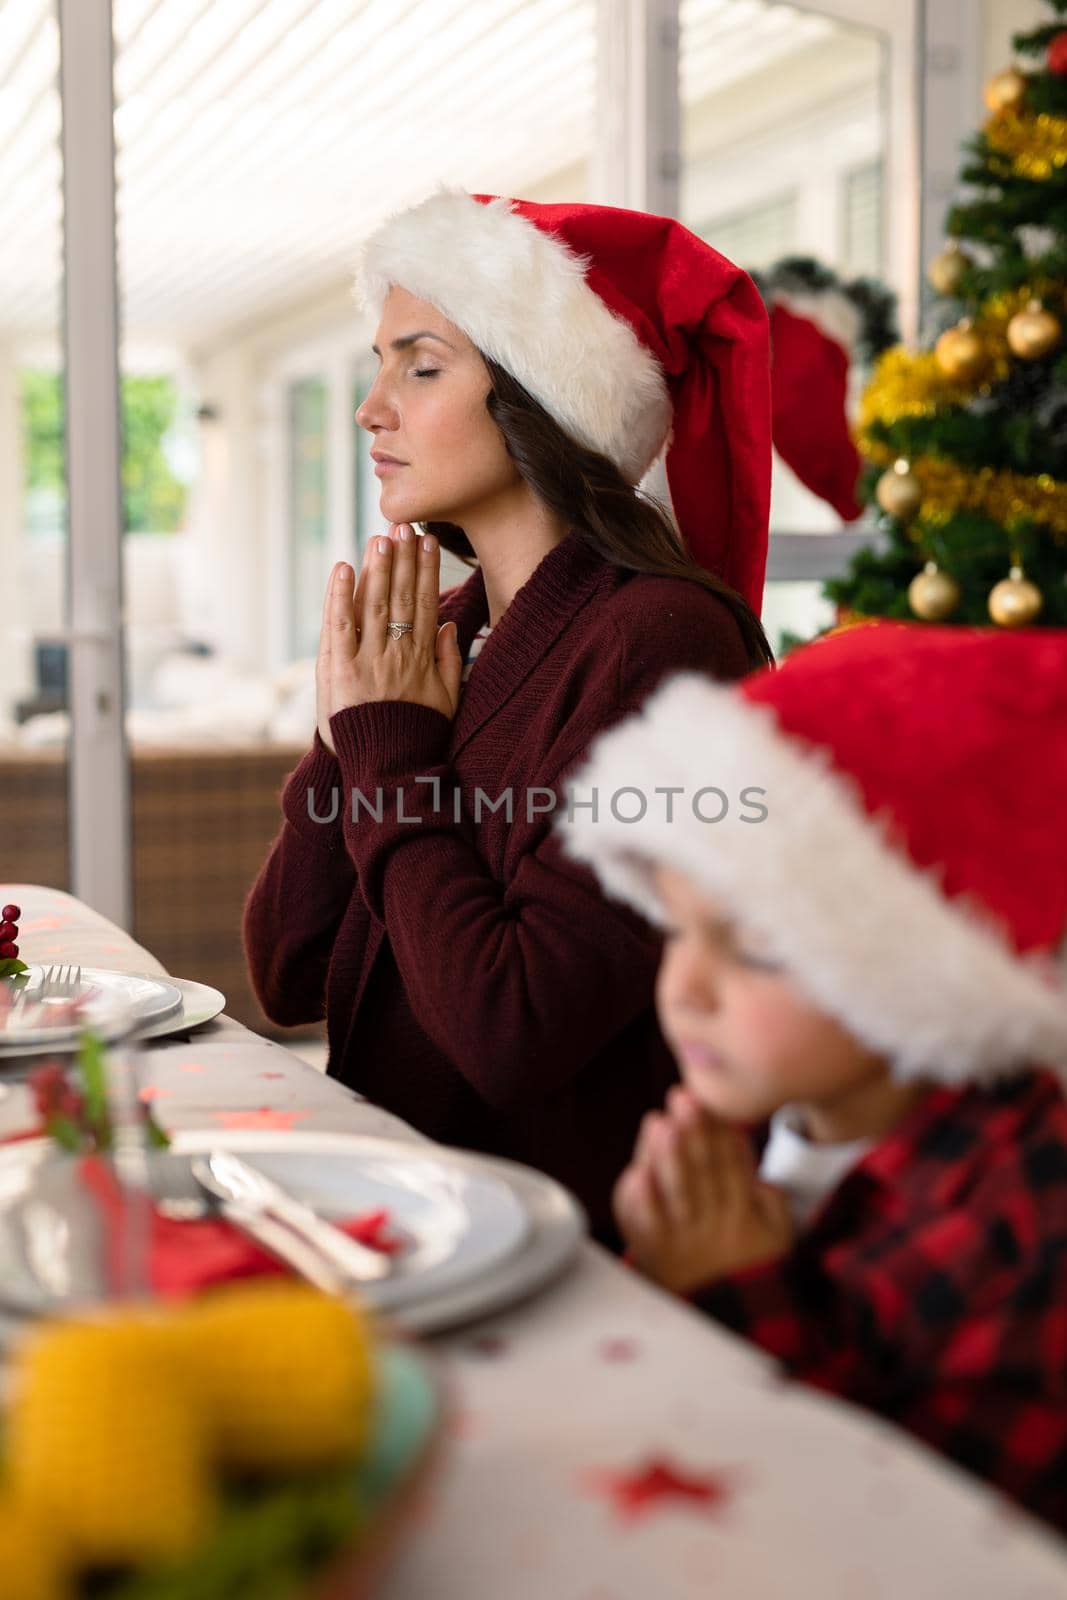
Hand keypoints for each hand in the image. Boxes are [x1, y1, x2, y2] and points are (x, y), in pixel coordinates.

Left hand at [315, 524, 462, 753]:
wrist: (387, 769)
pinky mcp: (339, 672)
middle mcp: (396, 655)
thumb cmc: (416, 736)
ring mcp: (367, 662)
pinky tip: (343, 568)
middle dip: (403, 559)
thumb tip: (450, 627)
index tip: (427, 541)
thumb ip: (450, 663)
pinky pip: (339, 627)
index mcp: (422, 660)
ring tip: (380, 537)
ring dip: (377, 568)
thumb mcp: (446, 702)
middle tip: (403, 525)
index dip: (426, 571)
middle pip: (402, 598)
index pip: (426, 605)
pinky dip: (340, 596)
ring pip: (374, 606)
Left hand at [614, 1086, 792, 1294]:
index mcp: (742, 1214)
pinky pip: (648, 1228)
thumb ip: (772, 1203)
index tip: (710, 1101)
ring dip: (668, 1157)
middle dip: (693, 1132)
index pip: (732, 1164)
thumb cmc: (749, 1274)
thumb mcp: (778, 1241)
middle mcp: (712, 1223)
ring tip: (661, 1124)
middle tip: (683, 1098)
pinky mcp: (656, 1255)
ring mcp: (683, 1239)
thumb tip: (760, 1170)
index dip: (720, 1131)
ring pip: (677, 1193)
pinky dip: (641, 1204)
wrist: (729, 1329)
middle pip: (703, 1171)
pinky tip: (636, 1176)